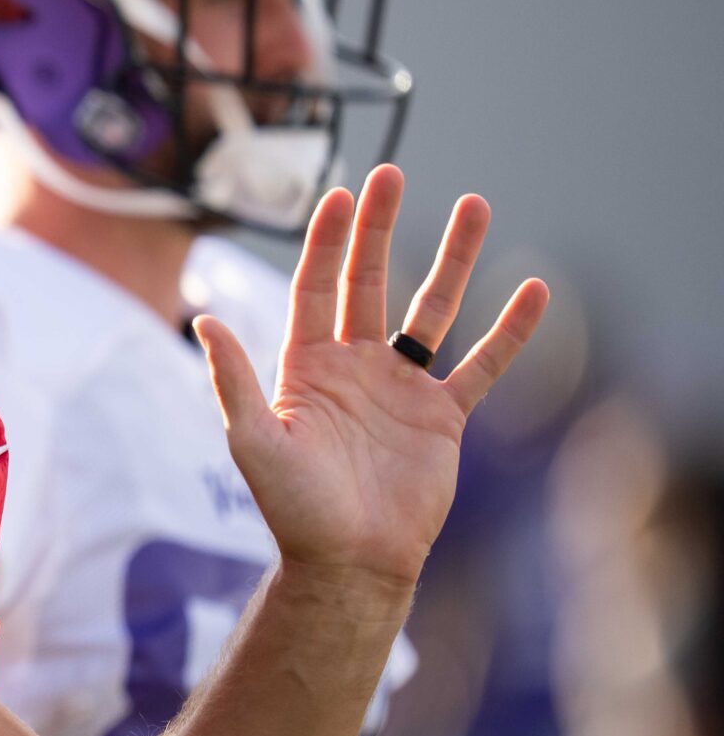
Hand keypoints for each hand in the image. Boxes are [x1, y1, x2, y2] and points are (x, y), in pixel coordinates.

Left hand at [193, 163, 550, 588]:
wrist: (348, 562)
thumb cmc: (293, 507)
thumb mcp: (254, 440)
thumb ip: (234, 379)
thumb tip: (203, 319)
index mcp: (305, 364)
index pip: (316, 285)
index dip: (327, 241)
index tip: (340, 194)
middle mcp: (354, 365)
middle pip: (371, 280)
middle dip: (379, 228)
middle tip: (392, 173)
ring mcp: (401, 387)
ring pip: (433, 309)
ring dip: (453, 259)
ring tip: (475, 205)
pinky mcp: (443, 415)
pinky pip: (482, 363)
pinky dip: (508, 329)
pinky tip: (531, 288)